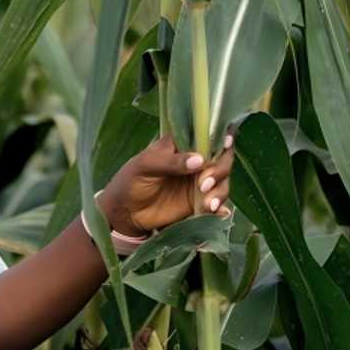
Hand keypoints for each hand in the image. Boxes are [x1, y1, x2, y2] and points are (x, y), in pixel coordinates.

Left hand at [99, 132, 235, 237]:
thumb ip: (171, 161)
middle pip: (222, 159)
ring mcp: (199, 182)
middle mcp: (196, 161)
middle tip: (203, 184)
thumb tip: (199, 160)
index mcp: (182, 145)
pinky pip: (217, 203)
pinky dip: (220, 208)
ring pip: (222, 182)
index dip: (221, 137)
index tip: (225, 143)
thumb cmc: (131, 180)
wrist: (125, 212)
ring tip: (208, 204)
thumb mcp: (145, 165)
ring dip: (219, 191)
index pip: (207, 136)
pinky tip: (217, 212)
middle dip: (219, 170)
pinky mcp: (199, 202)